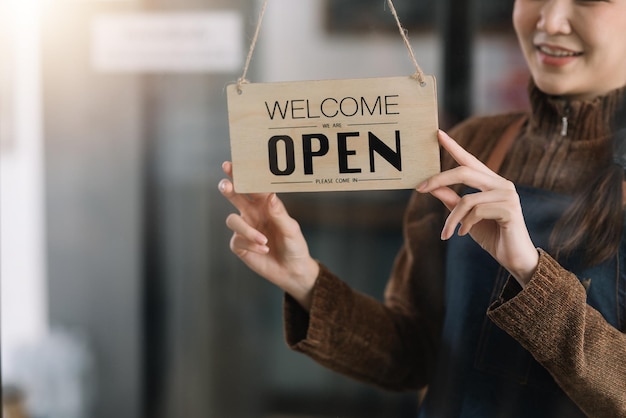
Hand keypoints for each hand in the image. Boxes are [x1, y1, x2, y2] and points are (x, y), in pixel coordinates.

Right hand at [219, 161, 318, 309]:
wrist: (292, 270)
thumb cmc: (295, 246)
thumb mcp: (291, 229)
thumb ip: (280, 214)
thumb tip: (271, 196)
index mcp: (266, 204)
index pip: (252, 186)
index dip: (243, 175)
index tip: (232, 165)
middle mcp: (252, 213)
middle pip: (235, 196)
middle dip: (228, 188)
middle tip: (226, 185)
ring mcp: (245, 228)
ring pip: (232, 220)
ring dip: (247, 230)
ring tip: (264, 241)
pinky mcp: (240, 245)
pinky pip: (237, 240)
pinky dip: (251, 245)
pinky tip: (264, 250)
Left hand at [417, 130, 537, 285]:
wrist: (514, 259)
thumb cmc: (491, 235)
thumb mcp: (465, 217)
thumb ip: (451, 200)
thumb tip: (432, 187)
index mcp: (491, 182)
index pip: (470, 160)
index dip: (454, 147)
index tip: (437, 133)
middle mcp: (502, 184)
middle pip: (465, 171)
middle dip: (439, 179)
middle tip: (420, 189)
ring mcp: (508, 195)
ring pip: (466, 199)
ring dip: (452, 218)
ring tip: (447, 233)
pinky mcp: (510, 209)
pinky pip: (476, 211)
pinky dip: (465, 224)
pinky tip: (464, 234)